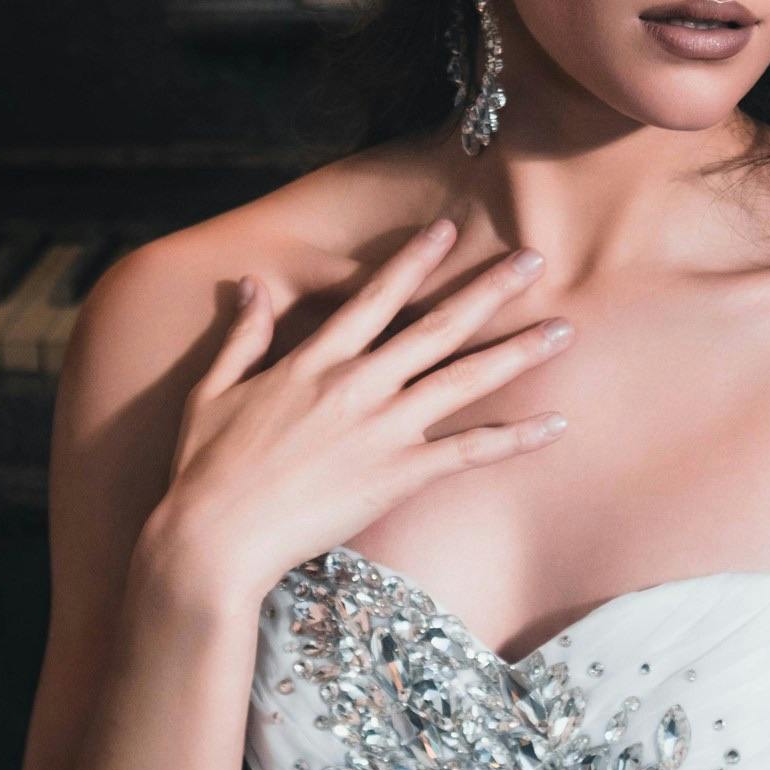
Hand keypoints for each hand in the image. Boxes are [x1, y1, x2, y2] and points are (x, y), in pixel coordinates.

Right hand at [154, 216, 572, 604]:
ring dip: (518, 352)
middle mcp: (357, 385)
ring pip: (465, 379)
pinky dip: (515, 438)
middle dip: (490, 290)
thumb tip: (251, 284)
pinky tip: (555, 424)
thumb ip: (243, 335)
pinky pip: (469, 452)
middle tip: (535, 260)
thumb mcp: (213, 390)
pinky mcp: (397, 476)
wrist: (214, 539)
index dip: (416, 261)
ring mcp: (382, 429)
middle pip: (438, 326)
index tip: (449, 231)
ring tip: (564, 330)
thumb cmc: (205, 469)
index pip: (376, 297)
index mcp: (313, 360)